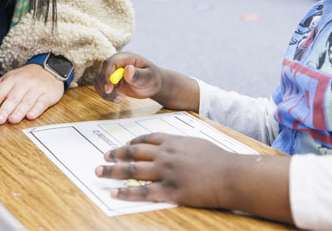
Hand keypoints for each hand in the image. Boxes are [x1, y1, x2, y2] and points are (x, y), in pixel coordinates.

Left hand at [0, 64, 63, 124]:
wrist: (49, 69)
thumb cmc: (24, 78)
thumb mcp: (6, 80)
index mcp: (10, 80)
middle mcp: (23, 84)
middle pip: (12, 98)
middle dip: (4, 110)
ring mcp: (36, 89)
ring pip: (26, 101)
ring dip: (19, 111)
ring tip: (12, 120)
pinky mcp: (48, 94)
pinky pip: (42, 102)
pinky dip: (36, 109)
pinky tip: (31, 115)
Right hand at [94, 52, 199, 110]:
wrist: (153, 85)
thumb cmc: (153, 78)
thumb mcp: (148, 77)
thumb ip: (138, 74)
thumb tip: (127, 70)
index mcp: (125, 58)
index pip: (109, 62)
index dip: (106, 75)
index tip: (109, 88)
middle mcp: (116, 63)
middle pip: (101, 71)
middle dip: (105, 86)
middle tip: (118, 97)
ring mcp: (112, 72)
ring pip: (98, 81)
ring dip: (106, 93)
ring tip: (121, 99)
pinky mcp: (111, 82)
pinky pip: (101, 88)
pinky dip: (107, 96)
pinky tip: (119, 99)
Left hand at [95, 133, 235, 207]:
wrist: (231, 175)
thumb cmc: (219, 159)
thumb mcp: (197, 143)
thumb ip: (182, 144)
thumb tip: (173, 145)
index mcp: (173, 142)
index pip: (146, 138)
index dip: (132, 142)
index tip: (123, 145)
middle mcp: (165, 155)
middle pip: (134, 153)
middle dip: (117, 154)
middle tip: (104, 156)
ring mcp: (166, 173)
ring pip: (133, 171)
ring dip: (114, 170)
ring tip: (100, 171)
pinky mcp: (170, 191)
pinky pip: (143, 192)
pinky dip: (126, 192)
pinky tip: (115, 192)